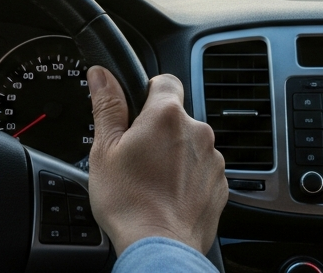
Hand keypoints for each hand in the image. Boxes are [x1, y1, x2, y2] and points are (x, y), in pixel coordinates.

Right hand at [86, 67, 226, 255]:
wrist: (160, 247)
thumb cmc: (129, 203)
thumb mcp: (104, 150)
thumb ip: (107, 106)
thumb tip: (102, 75)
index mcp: (166, 115)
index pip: (165, 80)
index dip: (148, 93)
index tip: (136, 112)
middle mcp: (197, 131)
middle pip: (176, 117)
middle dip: (157, 131)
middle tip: (135, 156)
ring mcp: (212, 159)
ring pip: (190, 145)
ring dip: (174, 155)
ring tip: (151, 181)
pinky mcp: (221, 185)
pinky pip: (201, 170)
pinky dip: (187, 178)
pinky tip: (167, 195)